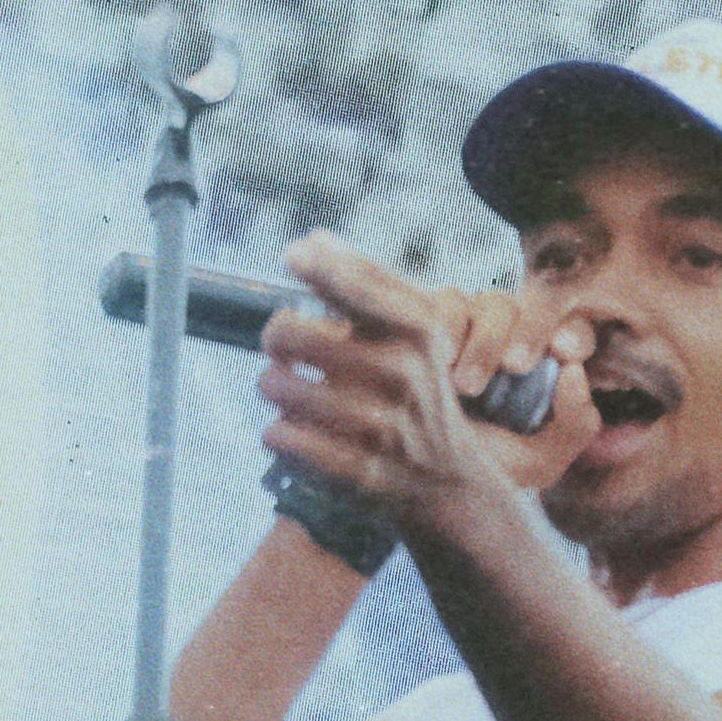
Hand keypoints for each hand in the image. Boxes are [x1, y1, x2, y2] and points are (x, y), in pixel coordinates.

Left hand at [262, 242, 594, 527]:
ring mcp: (379, 426)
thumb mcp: (415, 333)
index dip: (312, 262)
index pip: (351, 281)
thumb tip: (311, 238)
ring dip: (271, 386)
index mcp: (418, 330)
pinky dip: (277, 432)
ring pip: (277, 387)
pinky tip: (290, 428)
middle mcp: (401, 373)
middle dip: (275, 336)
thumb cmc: (419, 391)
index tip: (290, 255)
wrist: (450, 482)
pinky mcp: (355, 472)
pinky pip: (281, 437)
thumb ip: (366, 284)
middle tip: (280, 345)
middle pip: (289, 333)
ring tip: (284, 388)